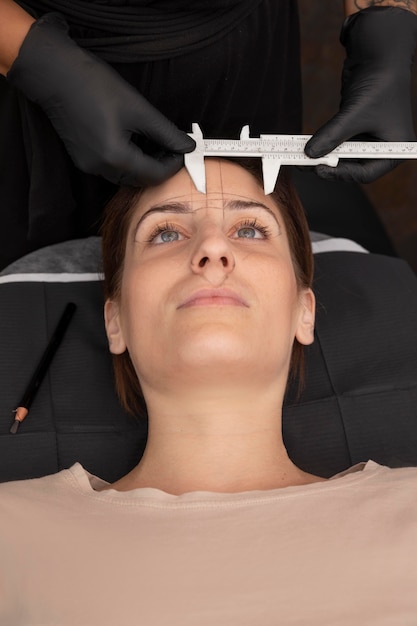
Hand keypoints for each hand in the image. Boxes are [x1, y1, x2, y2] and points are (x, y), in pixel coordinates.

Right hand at [7, 13, 194, 185]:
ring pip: (127, 176)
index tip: (184, 148)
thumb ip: (166, 132)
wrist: (55, 75)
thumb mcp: (139, 109)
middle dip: (161, 165)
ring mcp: (90, 166)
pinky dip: (129, 160)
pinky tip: (136, 140)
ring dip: (145, 164)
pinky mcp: (83, 158)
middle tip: (173, 145)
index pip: (155, 175)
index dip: (174, 164)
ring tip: (156, 141)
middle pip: (141, 179)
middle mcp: (101, 168)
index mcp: (116, 158)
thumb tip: (187, 146)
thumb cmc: (95, 86)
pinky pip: (113, 168)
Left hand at [304, 7, 416, 182]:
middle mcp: (383, 147)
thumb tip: (309, 153)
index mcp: (395, 149)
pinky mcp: (356, 130)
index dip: (341, 174)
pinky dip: (324, 145)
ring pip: (342, 157)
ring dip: (322, 157)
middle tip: (305, 165)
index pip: (366, 173)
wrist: (379, 54)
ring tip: (300, 157)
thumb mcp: (353, 113)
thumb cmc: (378, 82)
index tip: (319, 170)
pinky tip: (307, 147)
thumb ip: (331, 136)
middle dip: (328, 166)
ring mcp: (369, 139)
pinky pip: (338, 144)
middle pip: (352, 168)